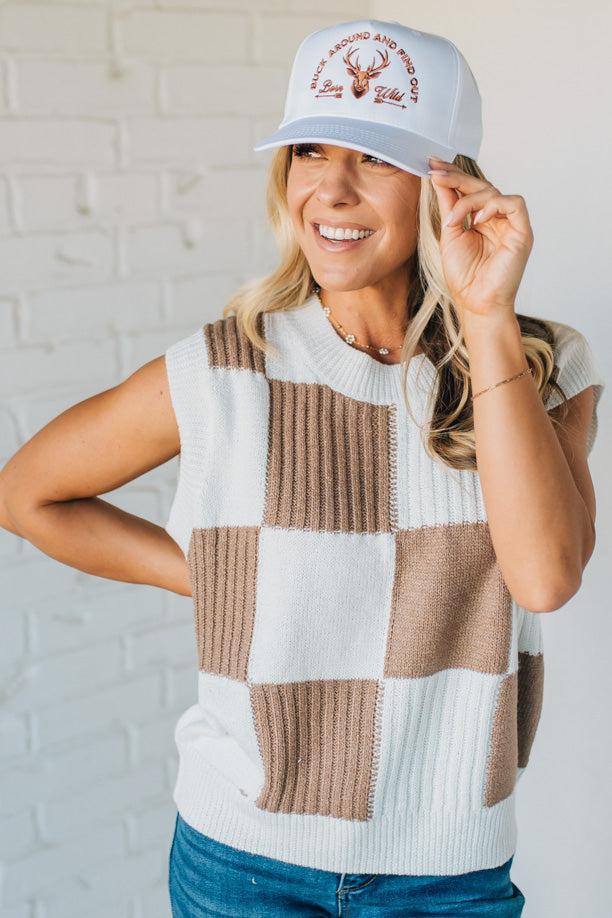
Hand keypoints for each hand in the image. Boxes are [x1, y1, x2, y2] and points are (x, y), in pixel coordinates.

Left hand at [427, 157, 533, 324]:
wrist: (475, 303)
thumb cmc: (464, 276)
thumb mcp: (450, 234)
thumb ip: (449, 206)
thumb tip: (438, 179)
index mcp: (482, 220)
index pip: (469, 191)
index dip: (453, 176)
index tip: (432, 166)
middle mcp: (498, 220)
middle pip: (481, 186)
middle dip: (457, 178)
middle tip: (436, 173)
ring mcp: (511, 225)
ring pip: (494, 193)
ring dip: (469, 200)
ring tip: (453, 220)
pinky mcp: (522, 232)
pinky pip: (514, 204)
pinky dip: (493, 206)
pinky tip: (477, 220)